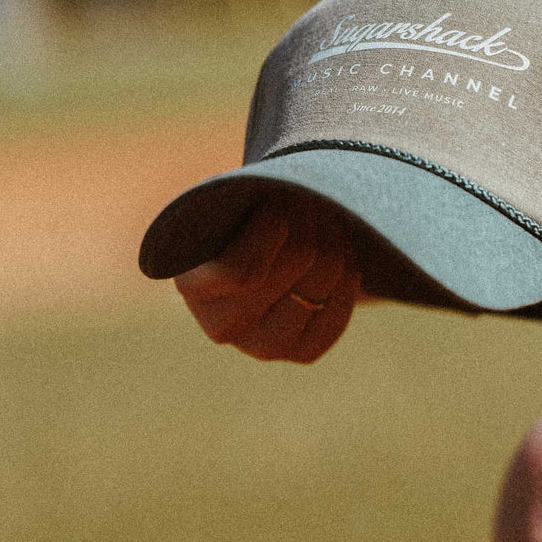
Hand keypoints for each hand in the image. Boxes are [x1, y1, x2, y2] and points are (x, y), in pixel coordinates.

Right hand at [173, 194, 362, 362]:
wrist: (260, 258)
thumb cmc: (240, 218)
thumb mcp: (231, 201)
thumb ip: (247, 195)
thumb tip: (286, 189)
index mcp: (192, 285)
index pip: (243, 269)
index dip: (274, 225)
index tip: (279, 198)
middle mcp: (224, 327)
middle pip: (299, 258)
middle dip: (310, 216)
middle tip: (308, 199)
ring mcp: (265, 346)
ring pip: (327, 274)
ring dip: (333, 235)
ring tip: (323, 218)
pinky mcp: (303, 353)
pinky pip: (344, 300)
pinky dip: (349, 267)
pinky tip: (336, 252)